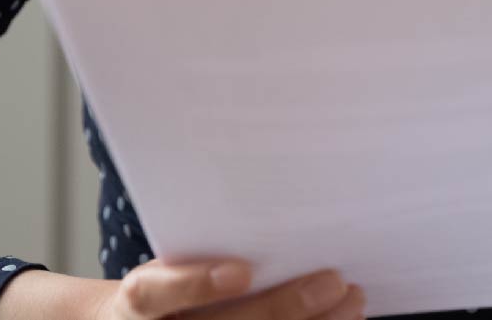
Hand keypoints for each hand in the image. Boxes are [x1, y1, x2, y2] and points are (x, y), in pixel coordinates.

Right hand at [0, 261, 364, 319]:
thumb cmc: (160, 283)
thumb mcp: (162, 258)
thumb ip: (198, 241)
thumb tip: (269, 184)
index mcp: (138, 301)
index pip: (153, 295)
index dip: (195, 284)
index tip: (240, 270)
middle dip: (283, 307)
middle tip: (333, 280)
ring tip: (352, 300)